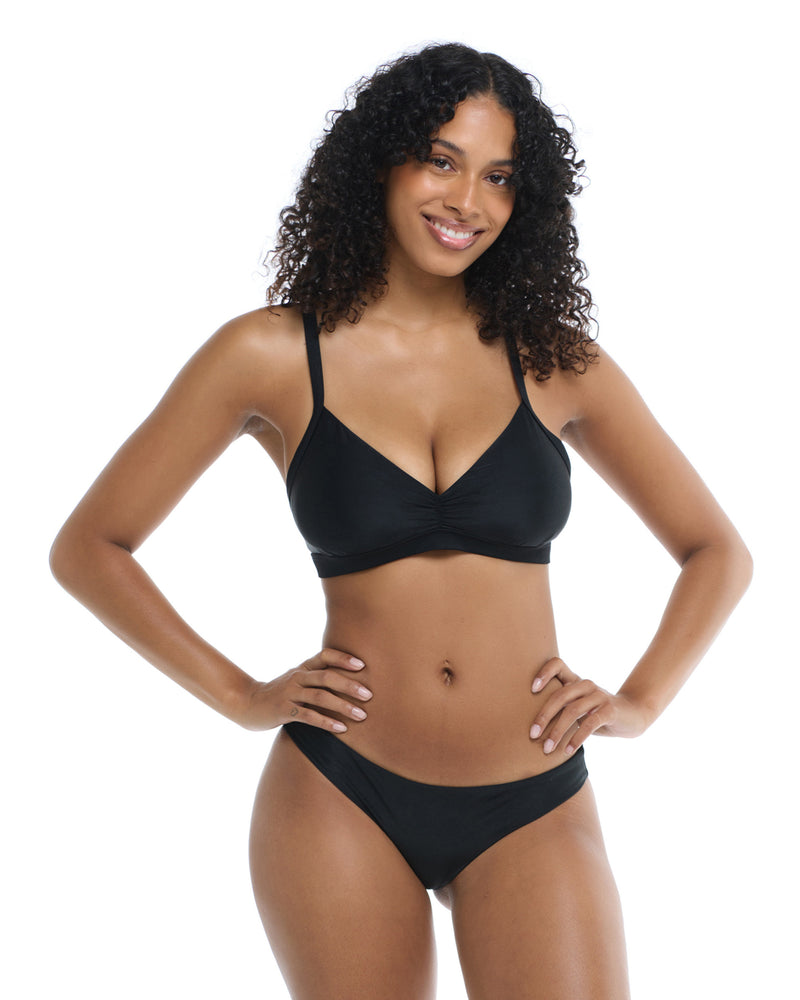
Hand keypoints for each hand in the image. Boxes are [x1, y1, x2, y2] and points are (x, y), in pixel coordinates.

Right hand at [233, 648, 372, 732]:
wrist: (248, 704)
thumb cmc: (280, 693)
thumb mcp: (297, 680)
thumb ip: (316, 678)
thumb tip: (349, 680)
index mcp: (303, 667)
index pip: (325, 656)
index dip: (344, 658)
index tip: (363, 666)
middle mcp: (298, 677)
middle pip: (327, 677)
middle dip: (350, 685)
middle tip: (369, 695)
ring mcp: (290, 693)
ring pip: (321, 696)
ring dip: (343, 706)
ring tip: (362, 715)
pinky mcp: (284, 710)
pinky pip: (309, 716)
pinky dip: (327, 722)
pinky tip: (341, 728)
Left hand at [529, 657, 649, 755]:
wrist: (632, 716)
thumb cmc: (597, 714)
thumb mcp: (578, 709)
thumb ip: (561, 710)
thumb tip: (532, 727)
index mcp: (575, 681)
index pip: (557, 664)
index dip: (544, 672)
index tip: (532, 690)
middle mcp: (586, 684)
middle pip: (560, 695)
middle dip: (543, 716)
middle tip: (532, 735)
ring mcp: (598, 695)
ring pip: (572, 711)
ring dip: (557, 732)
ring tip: (548, 748)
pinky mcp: (609, 710)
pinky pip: (589, 723)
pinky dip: (576, 739)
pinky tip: (568, 751)